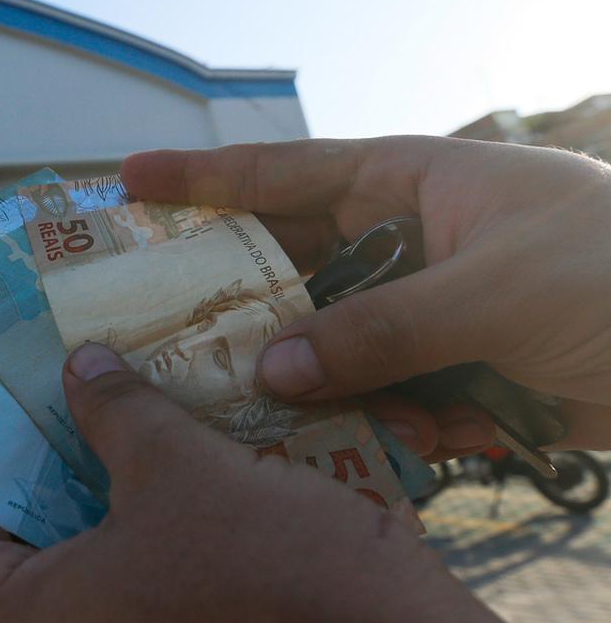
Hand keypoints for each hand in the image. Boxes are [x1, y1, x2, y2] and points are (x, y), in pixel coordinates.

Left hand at [0, 343, 598, 622]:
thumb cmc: (279, 585)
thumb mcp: (180, 470)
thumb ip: (113, 411)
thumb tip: (81, 367)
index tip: (18, 379)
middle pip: (8, 545)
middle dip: (47, 463)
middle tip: (78, 386)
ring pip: (67, 579)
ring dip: (96, 503)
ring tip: (130, 425)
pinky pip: (113, 617)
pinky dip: (131, 554)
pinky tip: (171, 490)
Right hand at [122, 137, 610, 456]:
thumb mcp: (495, 288)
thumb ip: (378, 330)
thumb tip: (268, 372)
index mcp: (418, 185)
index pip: (290, 174)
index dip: (206, 178)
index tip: (127, 184)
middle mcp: (412, 248)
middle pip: (294, 269)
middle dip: (230, 298)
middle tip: (149, 324)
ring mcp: (432, 318)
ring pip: (327, 346)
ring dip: (289, 379)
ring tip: (220, 408)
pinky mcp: (457, 383)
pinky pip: (379, 401)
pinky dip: (360, 425)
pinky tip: (329, 447)